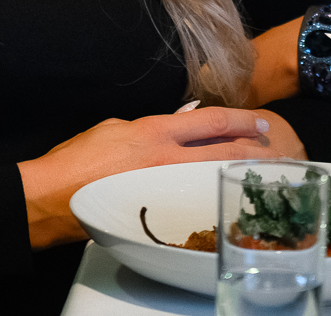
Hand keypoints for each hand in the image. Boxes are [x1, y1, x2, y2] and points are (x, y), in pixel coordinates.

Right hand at [17, 107, 282, 248]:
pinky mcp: (158, 211)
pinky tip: (226, 196)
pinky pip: (195, 199)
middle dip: (253, 150)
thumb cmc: (77, 159)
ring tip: (259, 172)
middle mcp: (165, 159)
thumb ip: (151, 128)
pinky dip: (215, 195)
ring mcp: (164, 187)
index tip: (260, 122)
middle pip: (223, 151)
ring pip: (215, 177)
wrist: (55, 195)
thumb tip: (174, 128)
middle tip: (274, 150)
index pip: (210, 120)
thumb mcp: (115, 128)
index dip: (241, 120)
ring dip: (240, 173)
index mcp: (154, 131)